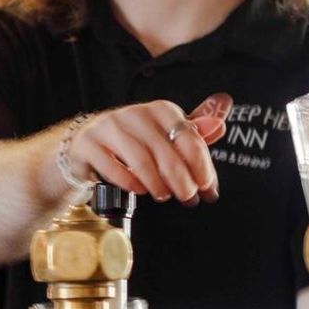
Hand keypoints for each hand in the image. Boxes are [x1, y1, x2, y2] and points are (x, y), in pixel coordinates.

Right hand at [69, 98, 225, 204]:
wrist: (88, 144)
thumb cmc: (135, 142)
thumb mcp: (167, 135)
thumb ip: (194, 134)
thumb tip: (220, 124)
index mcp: (161, 110)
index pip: (189, 138)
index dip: (202, 166)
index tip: (208, 187)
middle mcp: (136, 114)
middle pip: (166, 153)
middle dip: (182, 181)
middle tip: (188, 198)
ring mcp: (110, 127)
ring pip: (140, 160)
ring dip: (157, 184)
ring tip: (164, 196)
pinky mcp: (89, 143)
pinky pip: (112, 166)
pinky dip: (129, 182)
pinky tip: (139, 190)